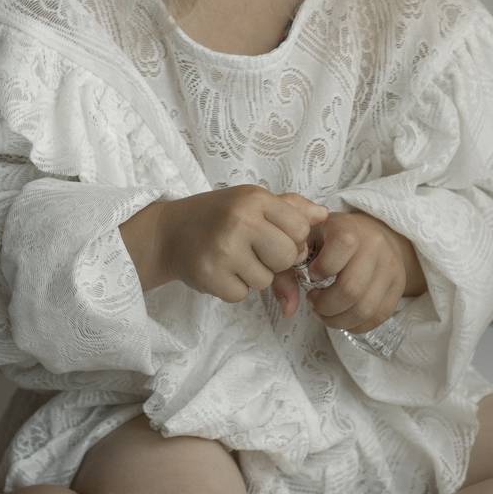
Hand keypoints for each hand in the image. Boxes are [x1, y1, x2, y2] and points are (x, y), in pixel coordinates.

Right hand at [160, 185, 327, 304]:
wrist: (168, 232)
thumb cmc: (218, 216)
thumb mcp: (252, 202)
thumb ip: (290, 208)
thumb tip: (324, 215)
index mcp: (254, 199)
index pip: (300, 228)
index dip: (292, 238)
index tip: (273, 236)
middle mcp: (240, 220)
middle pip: (287, 256)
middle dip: (275, 260)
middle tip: (253, 250)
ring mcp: (224, 249)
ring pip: (266, 280)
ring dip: (253, 275)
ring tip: (233, 258)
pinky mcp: (211, 276)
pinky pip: (242, 294)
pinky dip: (234, 288)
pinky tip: (220, 270)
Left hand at [271, 210, 407, 333]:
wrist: (373, 232)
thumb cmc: (331, 237)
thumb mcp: (308, 237)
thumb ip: (289, 267)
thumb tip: (288, 309)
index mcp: (350, 228)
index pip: (343, 245)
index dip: (322, 267)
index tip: (311, 275)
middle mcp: (375, 246)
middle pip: (351, 289)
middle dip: (326, 305)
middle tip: (314, 302)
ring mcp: (391, 268)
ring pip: (365, 308)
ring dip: (338, 319)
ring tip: (326, 311)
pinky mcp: (398, 286)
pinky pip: (378, 317)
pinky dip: (355, 324)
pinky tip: (342, 315)